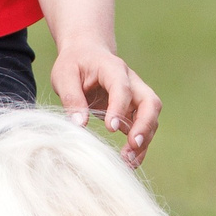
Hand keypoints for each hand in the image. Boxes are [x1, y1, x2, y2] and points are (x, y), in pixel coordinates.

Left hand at [50, 42, 161, 167]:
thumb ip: (71, 98)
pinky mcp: (134, 109)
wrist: (85, 54)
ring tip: (128, 161)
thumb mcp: (63, 75)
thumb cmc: (74, 63)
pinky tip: (129, 161)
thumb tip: (79, 124)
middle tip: (133, 146)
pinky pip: (144, 127)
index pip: (122, 87)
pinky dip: (140, 145)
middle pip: (150, 102)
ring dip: (144, 139)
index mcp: (113, 68)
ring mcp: (136, 96)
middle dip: (145, 126)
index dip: (119, 108)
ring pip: (151, 117)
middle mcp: (131, 81)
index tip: (110, 129)